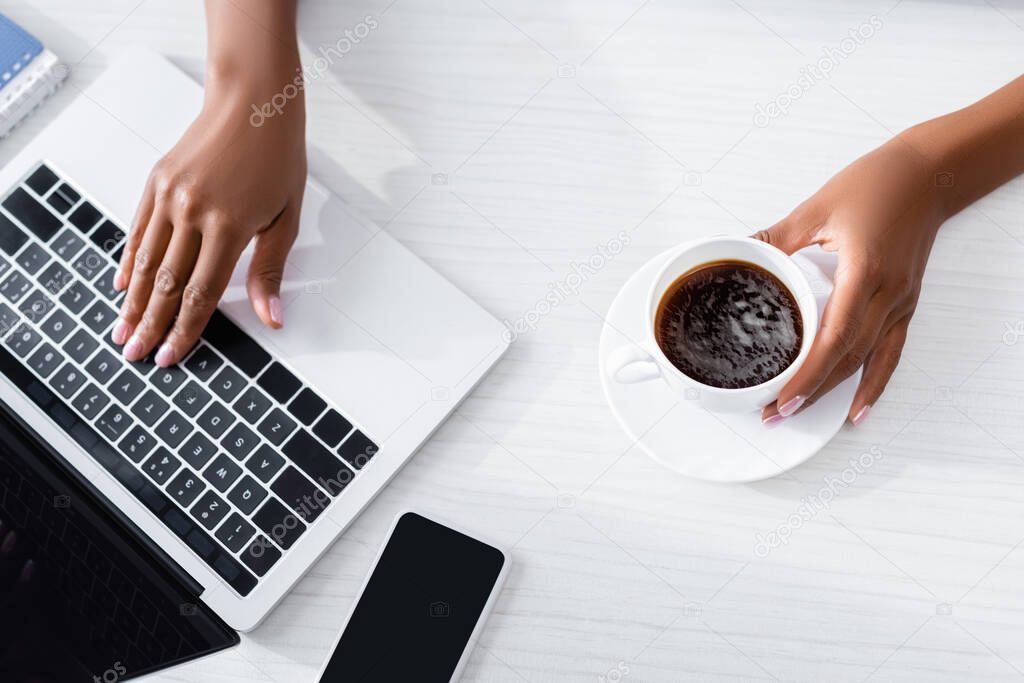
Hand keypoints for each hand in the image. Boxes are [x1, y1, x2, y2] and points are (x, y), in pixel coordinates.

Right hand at [111, 70, 305, 366]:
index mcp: (230, 226)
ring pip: (146, 261)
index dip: (186, 330)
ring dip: (133, 301)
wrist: (253, 102)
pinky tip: (124, 286)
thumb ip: (270, 270)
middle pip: (167, 284)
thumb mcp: (286, 218)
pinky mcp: (156, 181)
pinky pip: (139, 230)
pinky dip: (130, 261)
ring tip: (123, 331)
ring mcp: (170, 195)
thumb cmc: (277, 159)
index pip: (202, 293)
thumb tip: (273, 318)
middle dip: (151, 325)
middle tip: (136, 355)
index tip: (171, 356)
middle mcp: (194, 211)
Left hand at [754, 135, 945, 426]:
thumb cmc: (876, 184)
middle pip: (847, 359)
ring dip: (835, 395)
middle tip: (774, 415)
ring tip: (802, 415)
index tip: (783, 397)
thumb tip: (739, 252)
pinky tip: (858, 410)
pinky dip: (874, 384)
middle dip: (810, 393)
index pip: (833, 338)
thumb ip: (776, 238)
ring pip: (867, 362)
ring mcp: (900, 303)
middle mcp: (887, 295)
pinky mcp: (905, 304)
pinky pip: (890, 353)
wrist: (927, 174)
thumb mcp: (815, 208)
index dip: (808, 374)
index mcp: (863, 272)